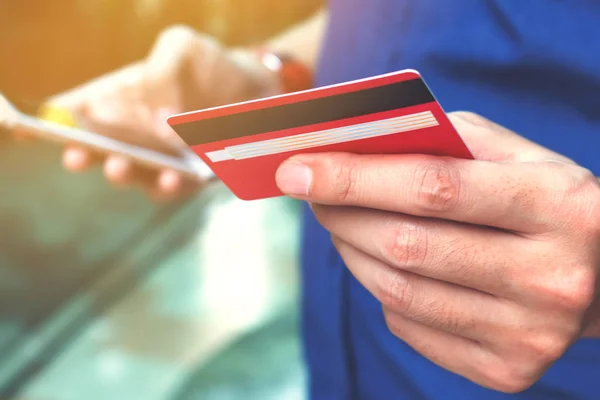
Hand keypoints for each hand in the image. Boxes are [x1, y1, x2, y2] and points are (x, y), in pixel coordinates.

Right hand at [47, 26, 280, 200]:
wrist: (257, 87)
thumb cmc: (211, 64)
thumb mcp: (182, 49)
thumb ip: (162, 71)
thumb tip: (158, 123)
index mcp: (121, 99)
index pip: (79, 113)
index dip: (54, 124)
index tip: (29, 132)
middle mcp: (135, 133)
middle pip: (99, 148)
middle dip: (85, 152)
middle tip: (76, 153)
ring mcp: (161, 158)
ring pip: (134, 174)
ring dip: (123, 172)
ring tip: (118, 165)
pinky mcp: (190, 177)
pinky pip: (175, 188)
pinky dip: (170, 186)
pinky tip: (172, 179)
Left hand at [275, 112, 599, 392]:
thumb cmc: (541, 201)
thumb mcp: (514, 155)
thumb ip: (441, 140)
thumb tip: (352, 145)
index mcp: (556, 206)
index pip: (433, 188)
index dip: (353, 177)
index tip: (294, 170)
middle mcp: (549, 278)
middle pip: (407, 245)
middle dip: (340, 214)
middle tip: (308, 191)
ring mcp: (529, 334)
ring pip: (399, 292)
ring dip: (350, 252)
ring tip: (338, 222)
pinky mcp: (507, 370)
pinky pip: (410, 328)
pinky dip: (380, 292)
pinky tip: (380, 264)